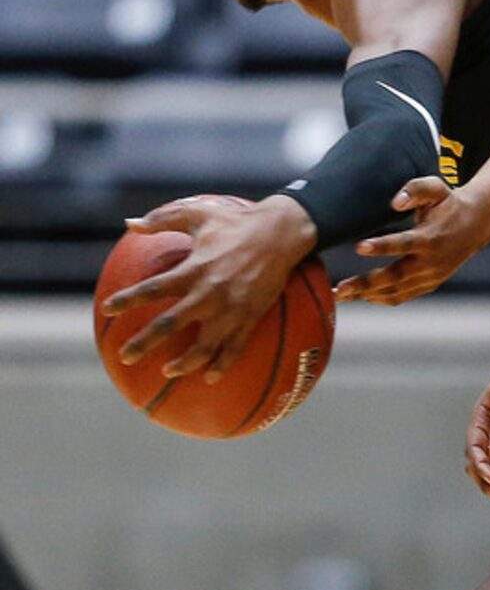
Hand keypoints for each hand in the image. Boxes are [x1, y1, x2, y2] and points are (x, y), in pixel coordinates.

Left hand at [101, 194, 315, 380]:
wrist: (282, 234)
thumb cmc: (236, 220)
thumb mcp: (197, 212)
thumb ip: (161, 219)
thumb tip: (128, 223)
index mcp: (195, 268)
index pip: (154, 288)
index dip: (128, 300)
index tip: (107, 310)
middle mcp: (211, 293)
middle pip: (171, 324)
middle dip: (145, 342)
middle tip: (124, 356)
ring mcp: (232, 309)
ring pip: (205, 345)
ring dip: (184, 362)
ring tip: (167, 372)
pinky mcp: (251, 316)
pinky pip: (236, 347)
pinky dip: (223, 364)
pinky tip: (210, 377)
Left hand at [334, 176, 489, 305]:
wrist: (475, 225)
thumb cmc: (448, 204)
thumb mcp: (437, 188)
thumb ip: (415, 189)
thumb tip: (395, 201)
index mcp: (431, 237)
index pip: (404, 244)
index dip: (382, 246)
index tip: (358, 247)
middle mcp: (432, 262)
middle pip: (396, 276)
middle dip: (366, 283)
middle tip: (340, 288)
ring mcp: (431, 277)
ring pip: (396, 291)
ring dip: (367, 295)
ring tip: (341, 295)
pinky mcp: (429, 284)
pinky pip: (403, 296)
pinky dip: (381, 298)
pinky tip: (361, 296)